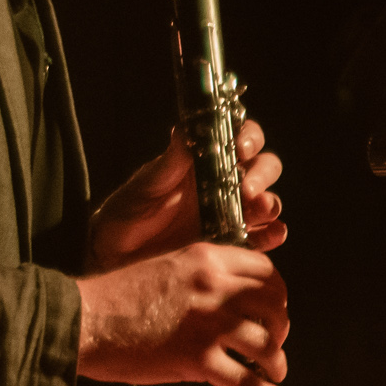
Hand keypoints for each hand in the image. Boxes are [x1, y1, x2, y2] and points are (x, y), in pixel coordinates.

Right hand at [75, 242, 290, 385]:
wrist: (83, 320)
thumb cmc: (114, 299)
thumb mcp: (164, 268)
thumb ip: (200, 280)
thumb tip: (225, 305)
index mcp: (205, 259)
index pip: (264, 272)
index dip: (275, 294)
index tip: (271, 311)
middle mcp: (214, 287)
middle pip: (275, 305)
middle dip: (280, 327)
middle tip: (273, 342)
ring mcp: (208, 324)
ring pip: (267, 343)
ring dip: (276, 362)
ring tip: (274, 373)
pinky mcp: (198, 359)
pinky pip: (247, 381)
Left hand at [89, 119, 285, 268]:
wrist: (113, 258)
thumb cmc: (125, 215)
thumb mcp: (145, 185)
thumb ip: (169, 162)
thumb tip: (185, 128)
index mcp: (203, 164)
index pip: (238, 139)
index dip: (248, 137)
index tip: (240, 147)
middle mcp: (223, 186)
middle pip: (262, 168)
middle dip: (261, 174)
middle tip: (247, 188)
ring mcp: (231, 216)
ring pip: (267, 202)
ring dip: (269, 203)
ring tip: (259, 210)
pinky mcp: (233, 245)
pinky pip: (262, 238)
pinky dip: (272, 235)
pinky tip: (270, 235)